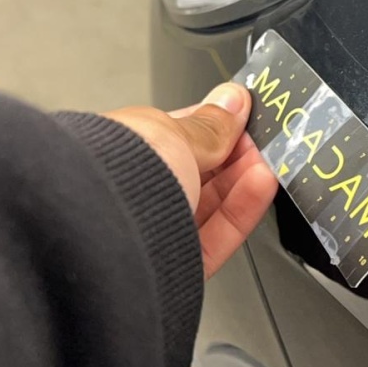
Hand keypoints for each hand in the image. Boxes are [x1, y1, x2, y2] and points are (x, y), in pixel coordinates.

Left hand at [106, 83, 277, 279]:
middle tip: (261, 140)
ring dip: (243, 179)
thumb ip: (210, 124)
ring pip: (211, 204)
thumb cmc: (114, 177)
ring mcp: (155, 229)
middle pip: (199, 173)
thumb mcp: (171, 135)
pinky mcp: (176, 263)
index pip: (178, 137)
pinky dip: (242, 210)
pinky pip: (217, 236)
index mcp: (123, 152)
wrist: (102, 239)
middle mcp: (136, 193)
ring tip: (265, 161)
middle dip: (234, 154)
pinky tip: (261, 184)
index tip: (243, 116)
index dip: (214, 125)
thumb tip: (232, 102)